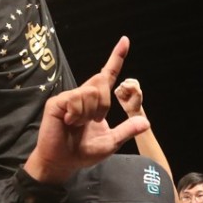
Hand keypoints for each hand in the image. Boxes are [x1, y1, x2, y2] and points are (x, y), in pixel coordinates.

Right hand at [23, 36, 149, 184]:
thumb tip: (146, 122)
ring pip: (90, 92)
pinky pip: (76, 99)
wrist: (62, 163)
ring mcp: (68, 98)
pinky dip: (78, 114)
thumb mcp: (111, 142)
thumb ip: (127, 130)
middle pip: (101, 82)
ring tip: (78, 124)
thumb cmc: (82, 152)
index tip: (125, 40)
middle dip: (104, 103)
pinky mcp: (57, 103)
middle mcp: (81, 95)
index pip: (107, 75)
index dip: (116, 58)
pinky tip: (70, 122)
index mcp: (94, 101)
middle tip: (94, 121)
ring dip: (90, 112)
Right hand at [114, 77, 143, 116]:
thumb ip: (132, 86)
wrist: (132, 109)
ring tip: (127, 97)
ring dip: (125, 94)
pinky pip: (117, 91)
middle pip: (125, 84)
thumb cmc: (136, 100)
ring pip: (121, 87)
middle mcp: (127, 83)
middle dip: (129, 91)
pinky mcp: (117, 92)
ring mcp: (121, 87)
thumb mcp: (138, 92)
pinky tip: (123, 98)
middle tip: (131, 95)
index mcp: (134, 82)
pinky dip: (121, 96)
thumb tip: (121, 84)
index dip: (134, 88)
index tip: (136, 93)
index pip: (132, 81)